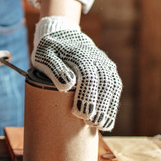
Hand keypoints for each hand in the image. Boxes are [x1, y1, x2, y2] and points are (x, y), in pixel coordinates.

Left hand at [32, 16, 120, 130]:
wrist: (62, 35)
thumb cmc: (50, 49)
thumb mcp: (44, 55)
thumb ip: (54, 68)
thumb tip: (68, 84)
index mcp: (80, 53)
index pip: (88, 76)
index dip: (86, 95)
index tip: (79, 114)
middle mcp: (96, 58)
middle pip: (103, 83)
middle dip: (99, 105)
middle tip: (90, 123)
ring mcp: (105, 64)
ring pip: (112, 87)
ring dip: (108, 108)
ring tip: (100, 126)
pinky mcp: (109, 71)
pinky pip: (115, 89)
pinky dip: (112, 106)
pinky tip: (107, 121)